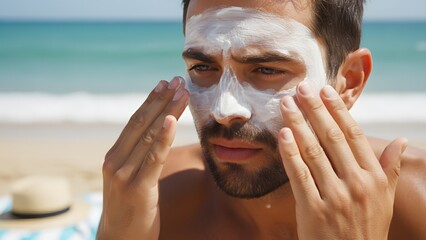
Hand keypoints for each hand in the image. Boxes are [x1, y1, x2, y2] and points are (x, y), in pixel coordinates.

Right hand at [97, 77, 188, 239]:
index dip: (151, 101)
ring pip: (148, 135)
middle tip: (177, 79)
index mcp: (114, 156)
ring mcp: (124, 174)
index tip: (166, 84)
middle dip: (161, 99)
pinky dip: (163, 137)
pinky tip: (172, 120)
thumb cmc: (129, 207)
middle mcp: (115, 161)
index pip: (135, 122)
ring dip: (167, 110)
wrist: (119, 239)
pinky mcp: (138, 188)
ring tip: (182, 92)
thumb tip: (158, 136)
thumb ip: (139, 157)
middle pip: (141, 123)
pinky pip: (153, 158)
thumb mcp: (130, 178)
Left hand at [278, 82, 406, 239]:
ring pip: (313, 151)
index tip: (325, 90)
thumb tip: (401, 141)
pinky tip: (283, 134)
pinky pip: (299, 175)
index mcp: (375, 177)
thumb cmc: (368, 228)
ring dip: (298, 124)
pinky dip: (290, 153)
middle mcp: (357, 183)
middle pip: (331, 137)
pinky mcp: (314, 210)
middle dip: (314, 109)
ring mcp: (335, 196)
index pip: (354, 134)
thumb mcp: (386, 199)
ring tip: (286, 104)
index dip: (338, 110)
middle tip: (301, 88)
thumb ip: (390, 169)